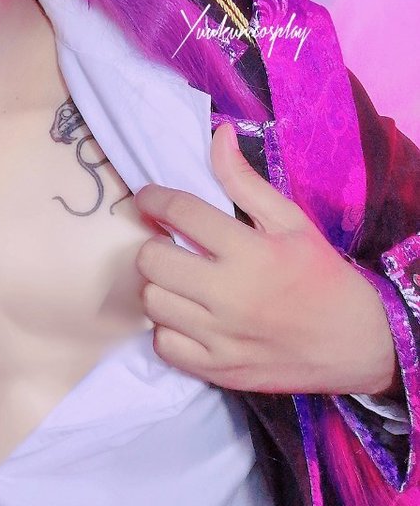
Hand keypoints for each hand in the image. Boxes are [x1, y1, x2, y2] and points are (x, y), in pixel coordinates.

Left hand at [132, 122, 398, 397]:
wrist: (357, 345)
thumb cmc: (321, 276)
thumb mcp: (291, 221)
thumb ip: (245, 181)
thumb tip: (218, 135)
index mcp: (251, 252)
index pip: (180, 213)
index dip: (154, 199)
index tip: (148, 197)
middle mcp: (231, 296)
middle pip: (153, 260)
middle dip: (154, 242)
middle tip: (168, 242)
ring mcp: (222, 338)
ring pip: (152, 302)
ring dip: (159, 285)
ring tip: (179, 279)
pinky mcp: (218, 371)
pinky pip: (163, 344)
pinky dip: (167, 328)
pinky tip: (187, 316)